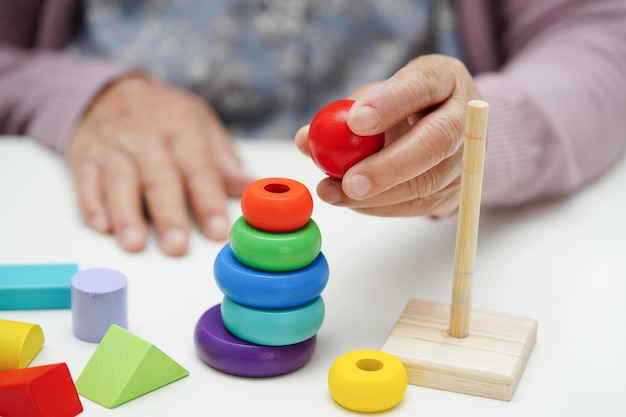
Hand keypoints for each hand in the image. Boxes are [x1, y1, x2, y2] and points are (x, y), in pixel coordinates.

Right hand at [67, 74, 251, 255]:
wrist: (111, 90)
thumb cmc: (166, 116)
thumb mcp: (201, 125)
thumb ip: (223, 160)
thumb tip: (250, 188)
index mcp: (182, 127)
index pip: (199, 166)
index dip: (208, 200)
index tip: (217, 231)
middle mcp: (146, 135)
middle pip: (159, 177)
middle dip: (168, 214)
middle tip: (177, 246)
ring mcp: (113, 145)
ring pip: (120, 180)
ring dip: (127, 214)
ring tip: (135, 244)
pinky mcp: (85, 155)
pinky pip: (86, 180)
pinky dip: (92, 203)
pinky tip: (101, 226)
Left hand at [295, 54, 481, 217]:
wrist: (444, 127)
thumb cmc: (401, 106)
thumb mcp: (376, 96)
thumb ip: (343, 113)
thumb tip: (304, 140)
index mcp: (445, 78)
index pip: (422, 85)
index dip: (390, 103)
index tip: (355, 121)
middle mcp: (467, 116)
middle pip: (436, 142)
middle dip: (389, 166)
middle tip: (349, 182)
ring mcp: (469, 157)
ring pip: (429, 182)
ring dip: (378, 195)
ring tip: (335, 194)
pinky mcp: (458, 190)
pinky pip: (421, 206)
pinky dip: (382, 207)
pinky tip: (354, 203)